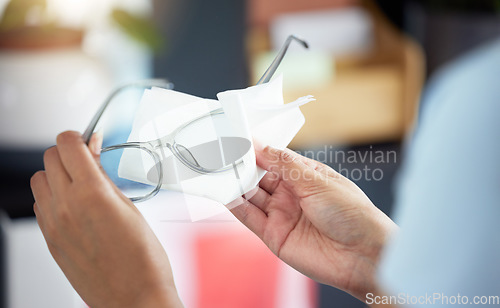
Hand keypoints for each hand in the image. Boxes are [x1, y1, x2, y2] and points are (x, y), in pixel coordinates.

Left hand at [30, 131, 182, 307]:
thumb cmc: (143, 260)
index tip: (90, 141)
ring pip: (39, 179)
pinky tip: (73, 206)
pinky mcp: (49, 240)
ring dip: (56, 174)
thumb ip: (105, 178)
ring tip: (79, 185)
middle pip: (50, 156)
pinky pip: (39, 204)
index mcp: (91, 193)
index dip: (80, 137)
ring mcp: (53, 224)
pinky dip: (52, 197)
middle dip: (69, 153)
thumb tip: (93, 157)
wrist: (134, 298)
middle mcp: (65, 206)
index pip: (67, 143)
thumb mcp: (130, 208)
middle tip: (89, 162)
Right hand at [228, 145, 396, 299]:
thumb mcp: (316, 181)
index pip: (274, 159)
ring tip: (218, 171)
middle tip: (223, 155)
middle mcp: (291, 194)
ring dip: (236, 185)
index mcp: (305, 176)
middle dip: (242, 167)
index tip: (237, 140)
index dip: (257, 150)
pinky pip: (250, 218)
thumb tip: (260, 145)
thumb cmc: (352, 214)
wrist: (362, 255)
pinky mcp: (274, 236)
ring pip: (251, 196)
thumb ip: (284, 164)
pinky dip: (236, 206)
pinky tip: (226, 194)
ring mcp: (281, 215)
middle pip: (259, 177)